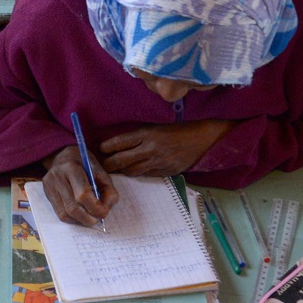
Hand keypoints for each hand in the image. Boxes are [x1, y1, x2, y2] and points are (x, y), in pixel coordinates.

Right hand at [41, 146, 118, 225]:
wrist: (64, 157)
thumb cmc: (86, 165)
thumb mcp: (101, 172)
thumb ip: (108, 191)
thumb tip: (105, 211)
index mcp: (72, 167)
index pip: (83, 194)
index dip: (95, 208)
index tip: (104, 212)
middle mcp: (57, 176)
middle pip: (73, 207)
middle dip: (88, 218)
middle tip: (98, 218)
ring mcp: (49, 185)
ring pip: (65, 214)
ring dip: (81, 220)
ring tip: (90, 217)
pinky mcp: (47, 193)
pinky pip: (60, 214)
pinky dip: (73, 219)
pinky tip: (80, 214)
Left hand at [99, 120, 234, 176]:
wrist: (202, 139)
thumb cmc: (177, 129)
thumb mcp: (156, 127)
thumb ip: (139, 136)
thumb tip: (119, 145)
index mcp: (148, 133)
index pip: (121, 142)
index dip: (107, 147)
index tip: (100, 149)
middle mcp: (151, 148)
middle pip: (123, 160)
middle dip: (109, 164)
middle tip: (101, 165)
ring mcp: (159, 162)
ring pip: (133, 170)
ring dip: (122, 171)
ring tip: (114, 170)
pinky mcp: (167, 171)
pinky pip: (147, 175)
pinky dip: (138, 173)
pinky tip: (133, 171)